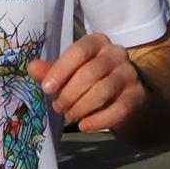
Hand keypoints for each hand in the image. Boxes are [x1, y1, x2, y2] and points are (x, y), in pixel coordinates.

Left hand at [27, 32, 145, 132]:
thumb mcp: (70, 72)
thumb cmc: (90, 79)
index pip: (79, 51)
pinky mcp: (137, 95)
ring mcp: (129, 74)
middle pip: (91, 72)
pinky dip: (98, 120)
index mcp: (97, 42)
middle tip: (58, 107)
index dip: (61, 70)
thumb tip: (31, 67)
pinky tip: (84, 126)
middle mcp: (116, 53)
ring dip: (81, 107)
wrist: (122, 95)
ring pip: (103, 90)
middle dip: (70, 93)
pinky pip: (118, 109)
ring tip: (69, 116)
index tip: (47, 89)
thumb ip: (52, 71)